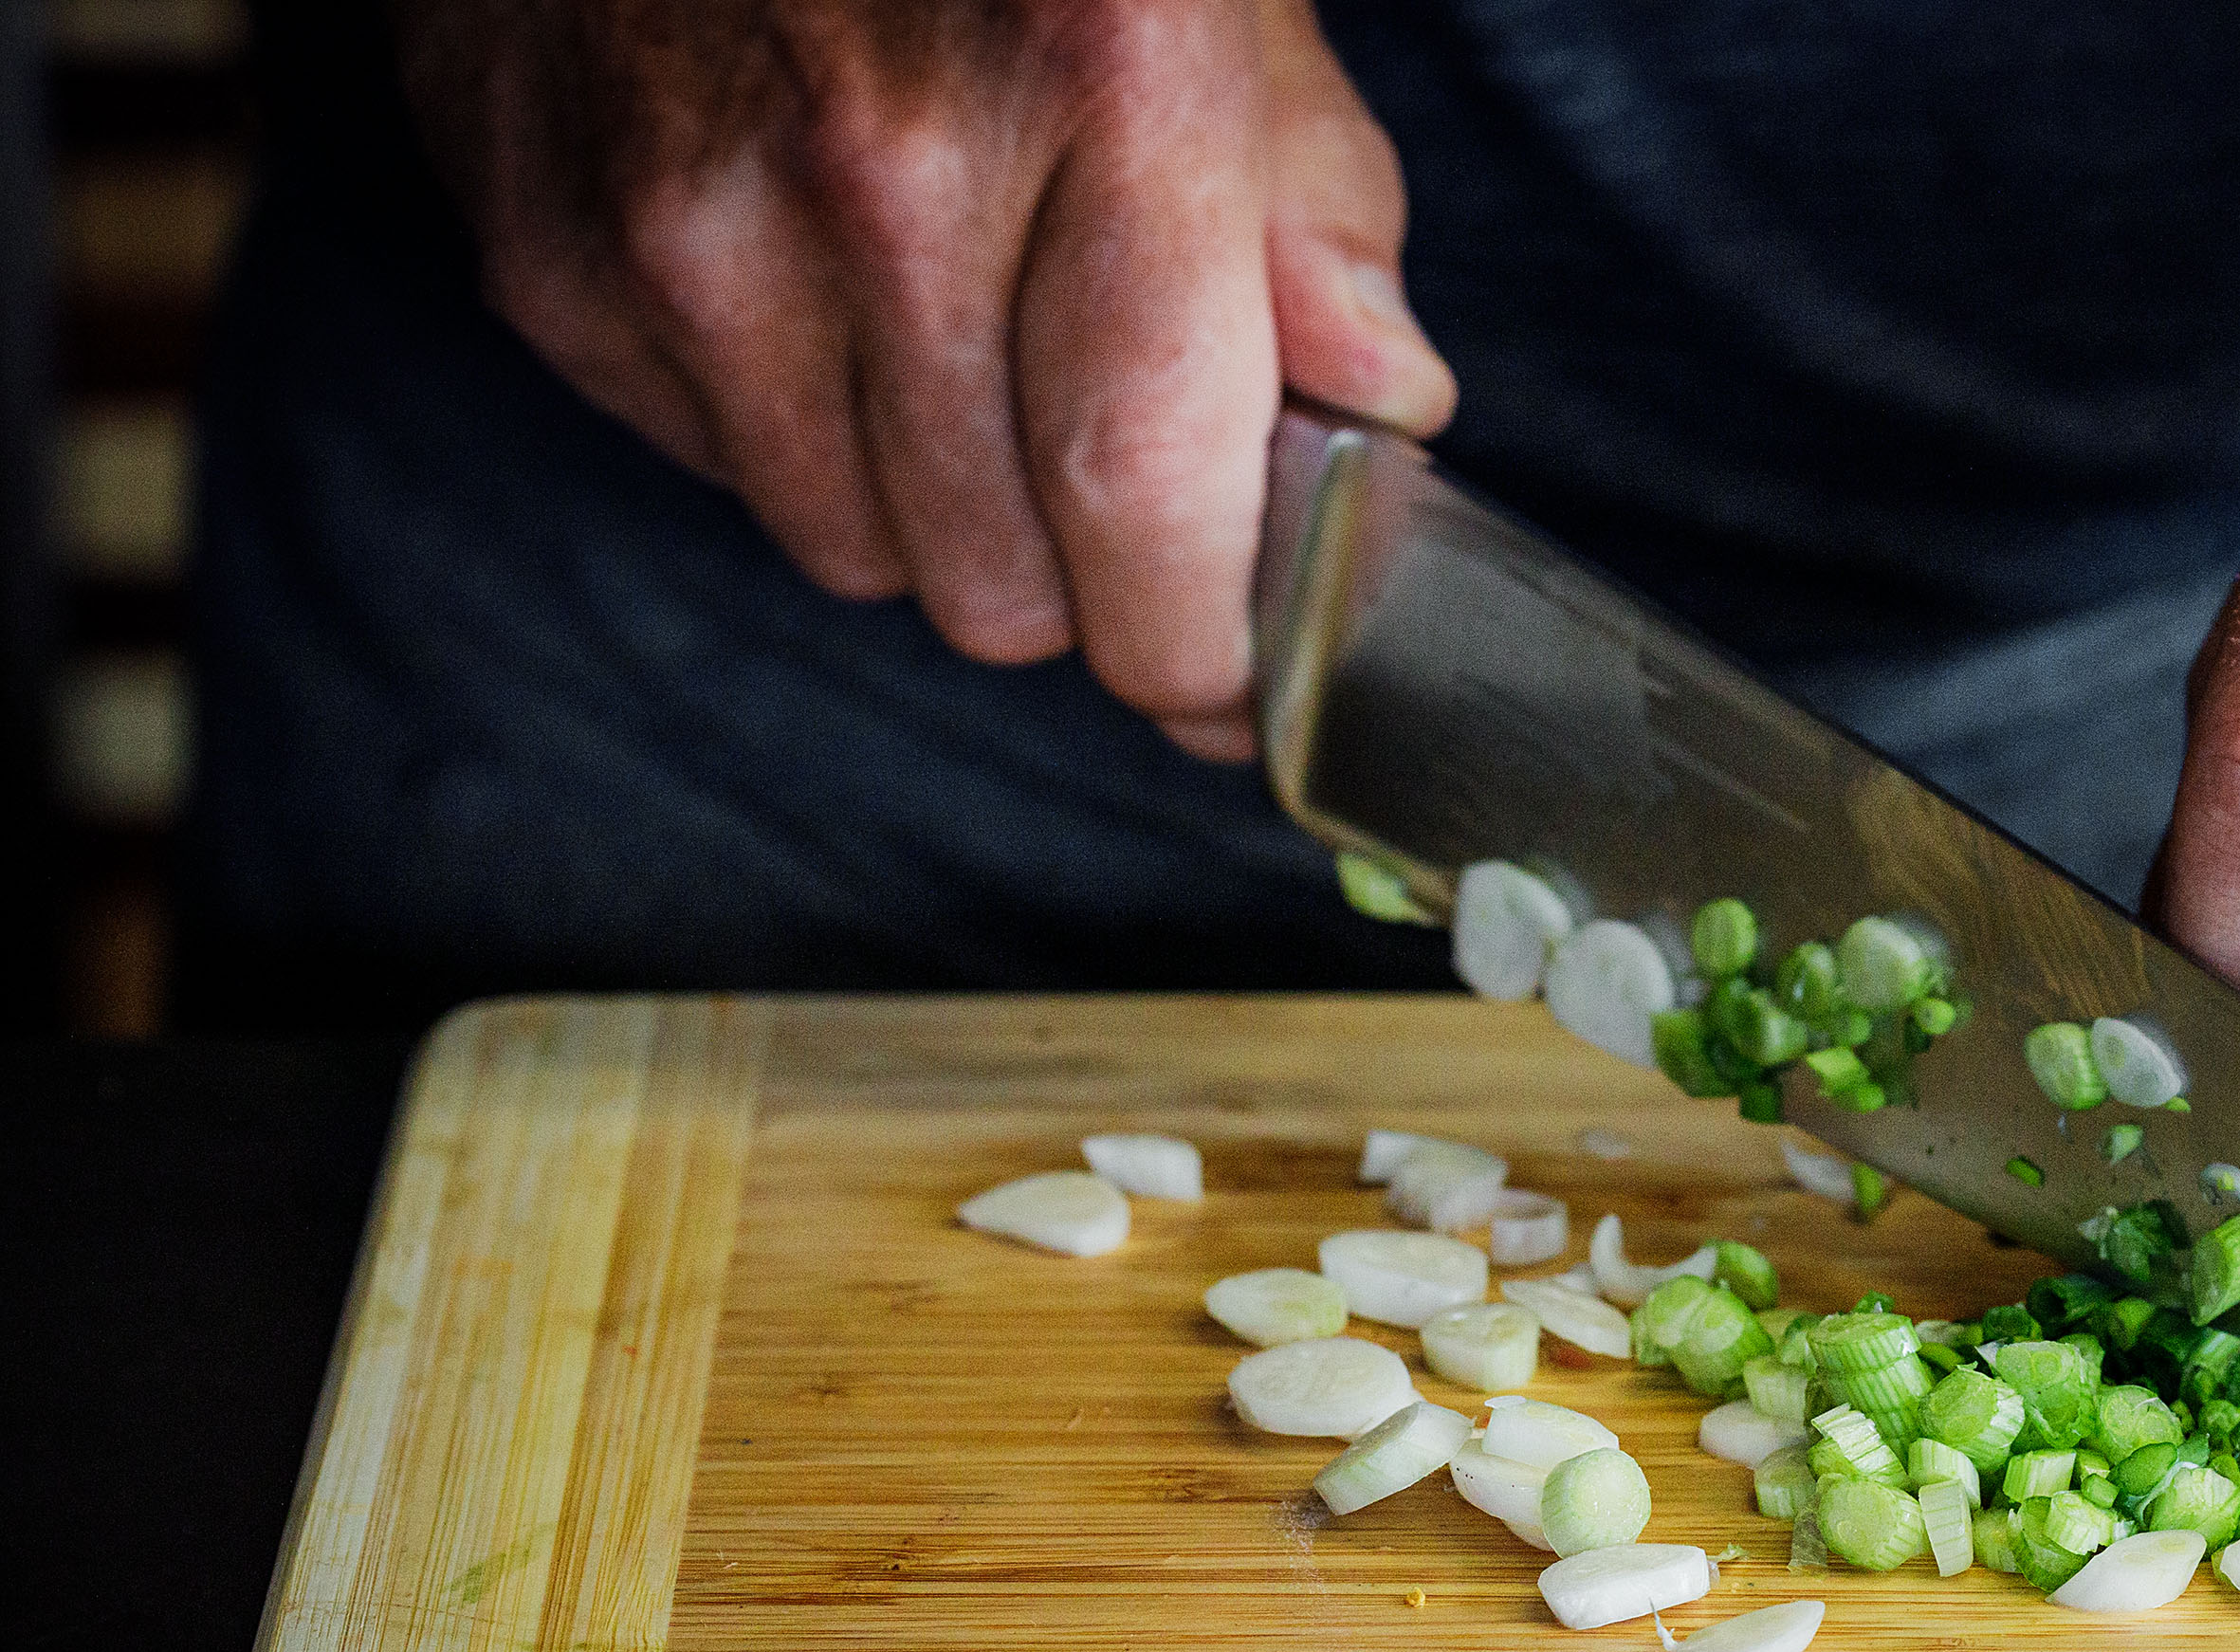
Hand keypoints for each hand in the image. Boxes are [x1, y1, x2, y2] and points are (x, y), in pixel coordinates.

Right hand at [402, 0, 1453, 759]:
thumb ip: (1317, 203)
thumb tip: (1383, 411)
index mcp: (1098, 76)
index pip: (1150, 506)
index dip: (1208, 653)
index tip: (1238, 688)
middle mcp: (881, 170)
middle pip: (1011, 590)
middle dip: (1084, 571)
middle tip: (1100, 457)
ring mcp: (692, 223)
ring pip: (864, 558)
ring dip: (932, 500)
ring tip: (946, 322)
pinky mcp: (556, 259)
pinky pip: (723, 474)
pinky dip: (788, 418)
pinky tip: (805, 266)